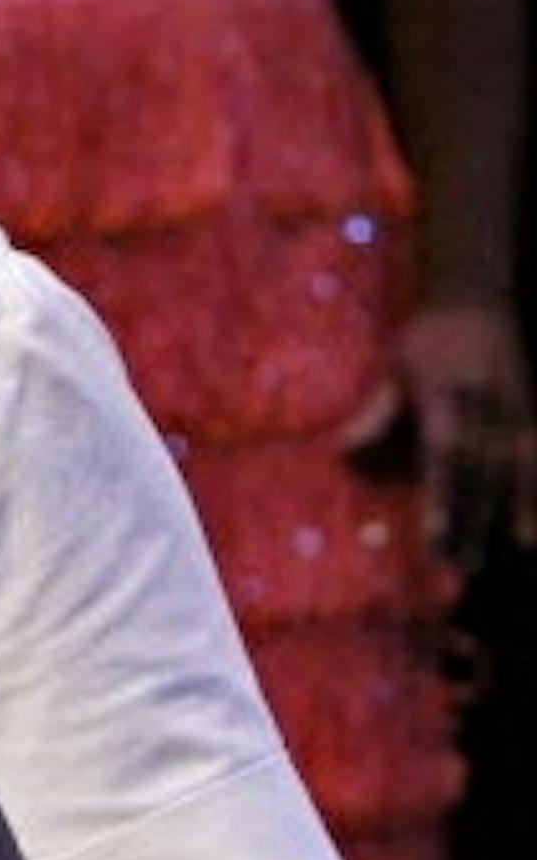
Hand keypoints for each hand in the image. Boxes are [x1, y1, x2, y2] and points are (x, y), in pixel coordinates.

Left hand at [341, 297, 536, 568]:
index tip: (435, 538)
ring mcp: (512, 408)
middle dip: (470, 520)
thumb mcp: (394, 367)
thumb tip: (341, 454)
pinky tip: (528, 533)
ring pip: (511, 471)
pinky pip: (534, 460)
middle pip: (479, 473)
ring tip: (500, 559)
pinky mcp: (529, 411)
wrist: (475, 293)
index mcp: (443, 393)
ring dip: (505, 516)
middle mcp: (483, 404)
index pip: (444, 456)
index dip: (441, 499)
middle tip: (456, 566)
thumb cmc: (425, 335)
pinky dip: (533, 495)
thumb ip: (376, 414)